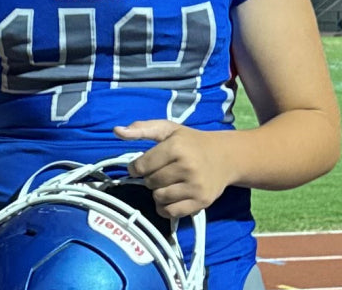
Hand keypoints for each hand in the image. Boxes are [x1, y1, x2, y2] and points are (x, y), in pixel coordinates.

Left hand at [113, 120, 231, 217]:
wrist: (224, 157)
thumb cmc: (190, 141)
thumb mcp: (167, 129)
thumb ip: (141, 129)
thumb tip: (116, 131)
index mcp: (176, 147)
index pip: (142, 166)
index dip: (136, 167)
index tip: (141, 165)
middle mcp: (187, 166)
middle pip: (150, 182)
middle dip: (150, 178)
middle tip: (160, 172)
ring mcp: (195, 186)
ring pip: (159, 198)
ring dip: (157, 193)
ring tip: (166, 183)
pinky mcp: (201, 202)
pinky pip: (172, 212)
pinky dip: (166, 207)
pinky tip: (171, 196)